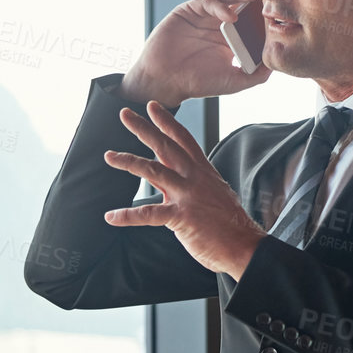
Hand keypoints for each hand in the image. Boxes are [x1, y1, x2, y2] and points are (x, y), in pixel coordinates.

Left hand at [104, 101, 265, 278]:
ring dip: (129, 161)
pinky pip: (148, 214)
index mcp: (203, 171)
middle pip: (165, 146)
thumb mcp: (212, 194)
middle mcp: (195, 178)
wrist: (243, 245)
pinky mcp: (181, 217)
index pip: (183, 139)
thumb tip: (167, 183)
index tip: (152, 106)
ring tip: (109, 156)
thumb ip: (188, 184)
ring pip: (153, 171)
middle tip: (124, 114)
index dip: (167, 122)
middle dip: (144, 128)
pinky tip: (111, 216)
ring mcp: (188, 196)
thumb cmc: (229, 223)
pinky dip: (127, 215)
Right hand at [120, 0, 270, 106]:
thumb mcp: (233, 81)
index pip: (253, 20)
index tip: (281, 13)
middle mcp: (219, 23)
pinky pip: (208, 2)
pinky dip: (220, 6)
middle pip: (242, 4)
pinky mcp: (189, 10)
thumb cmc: (197, 83)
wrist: (165, 82)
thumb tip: (276, 64)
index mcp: (231, 38)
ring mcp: (204, 15)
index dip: (265, 15)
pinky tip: (231, 16)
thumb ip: (256, 75)